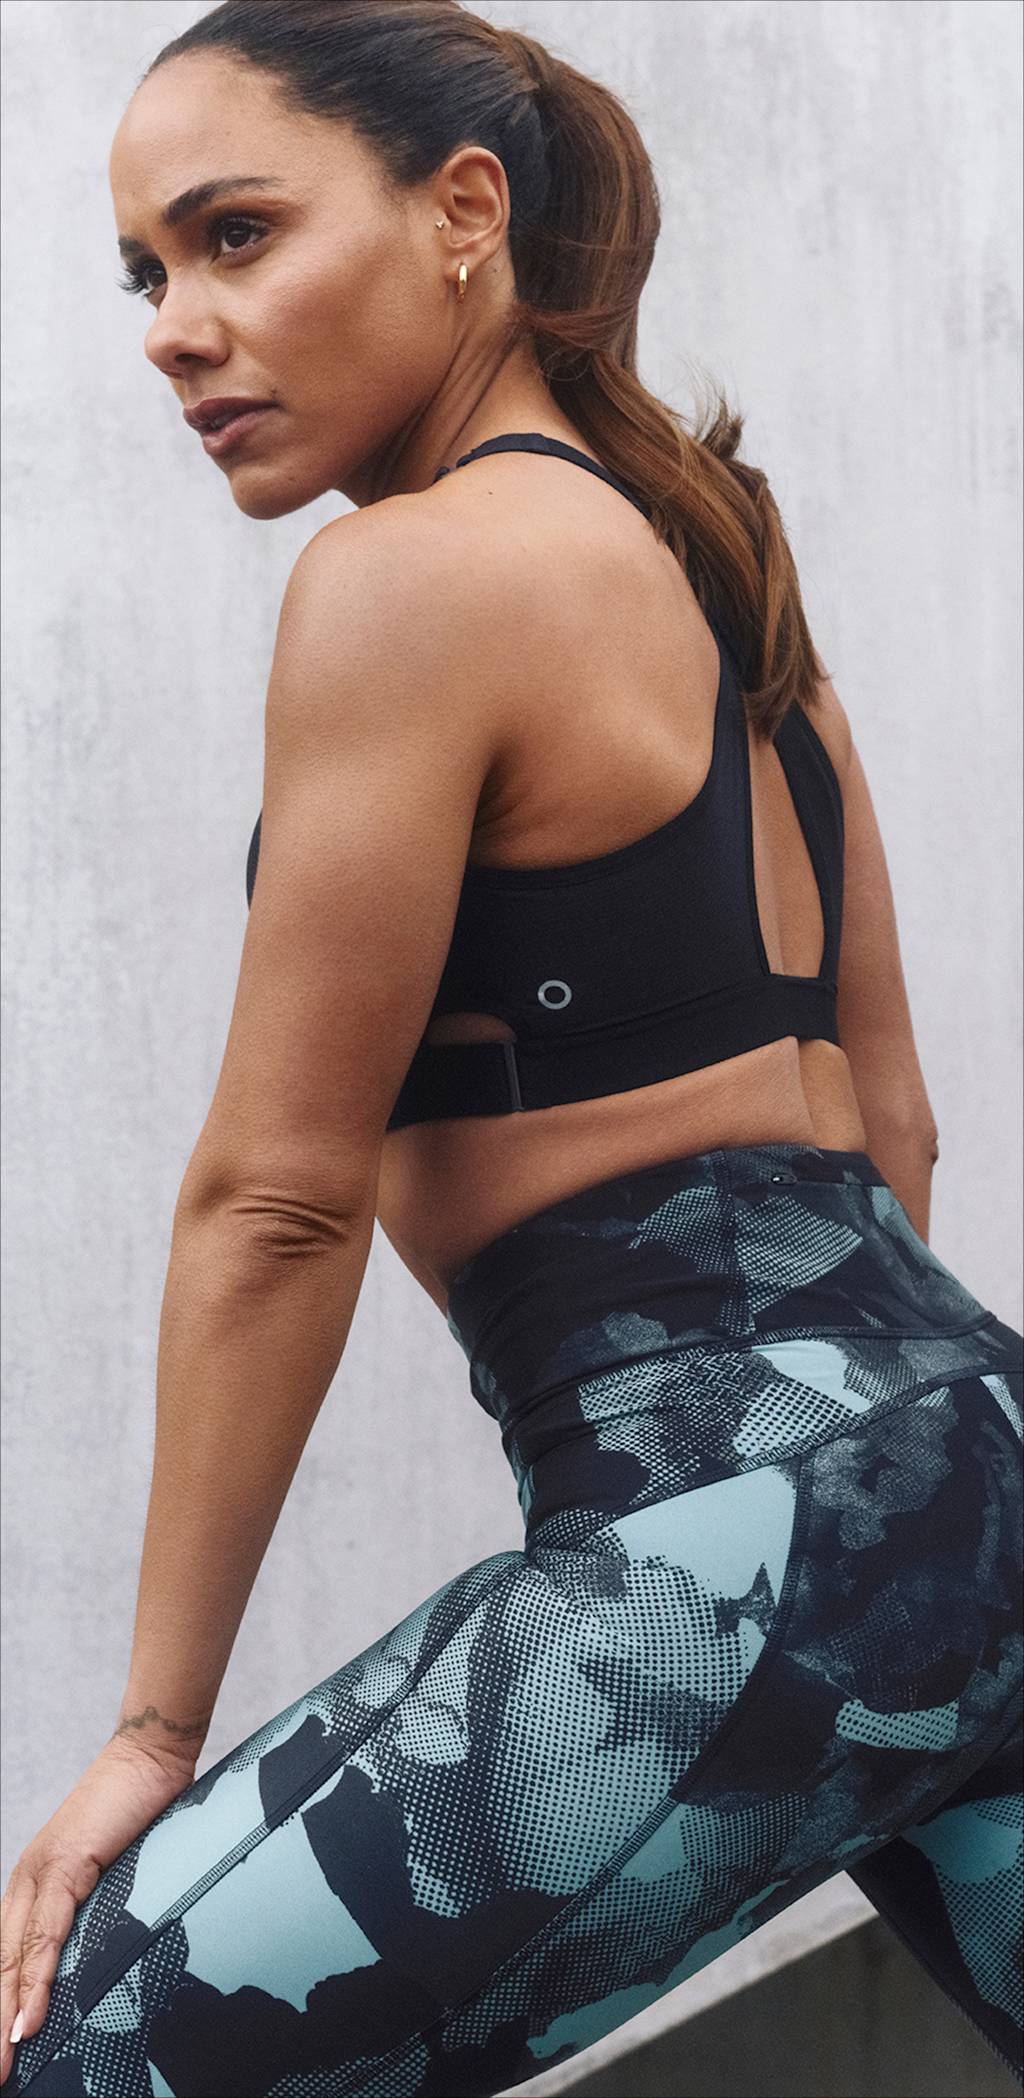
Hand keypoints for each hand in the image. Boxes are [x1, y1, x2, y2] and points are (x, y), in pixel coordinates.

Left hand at [0, 1734, 195, 2086]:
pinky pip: (45, 1936)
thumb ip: (103, 1912)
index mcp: (35, 1885)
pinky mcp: (64, 1866)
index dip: (0, 2005)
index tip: (3, 2048)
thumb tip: (110, 1957)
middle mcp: (27, 1882)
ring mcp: (41, 1873)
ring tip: (4, 2061)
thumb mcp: (117, 1873)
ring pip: (12, 1958)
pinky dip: (35, 1981)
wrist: (152, 1756)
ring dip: (5, 2015)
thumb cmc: (141, 1811)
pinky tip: (29, 2018)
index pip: (6, 1958)